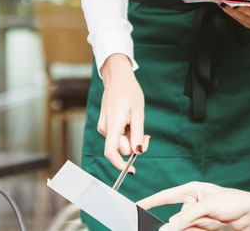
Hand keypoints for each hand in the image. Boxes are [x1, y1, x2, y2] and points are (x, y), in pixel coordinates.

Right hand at [97, 53, 149, 171]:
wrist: (117, 78)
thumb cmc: (129, 92)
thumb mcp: (139, 112)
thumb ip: (137, 134)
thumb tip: (138, 152)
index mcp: (113, 124)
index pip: (111, 151)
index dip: (120, 164)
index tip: (131, 170)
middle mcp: (104, 127)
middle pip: (120, 148)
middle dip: (134, 146)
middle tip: (146, 136)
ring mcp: (103, 126)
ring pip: (119, 143)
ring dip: (130, 139)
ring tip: (135, 122)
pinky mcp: (104, 125)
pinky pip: (116, 137)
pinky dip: (125, 134)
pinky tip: (129, 121)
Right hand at [138, 182, 249, 230]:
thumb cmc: (234, 202)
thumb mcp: (208, 207)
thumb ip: (187, 217)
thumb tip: (168, 227)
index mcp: (191, 191)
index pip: (165, 196)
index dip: (150, 202)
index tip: (136, 207)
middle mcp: (192, 204)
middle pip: (173, 219)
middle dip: (173, 226)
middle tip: (180, 225)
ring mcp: (198, 218)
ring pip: (182, 229)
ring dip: (184, 230)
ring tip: (206, 224)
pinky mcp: (204, 229)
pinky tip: (197, 229)